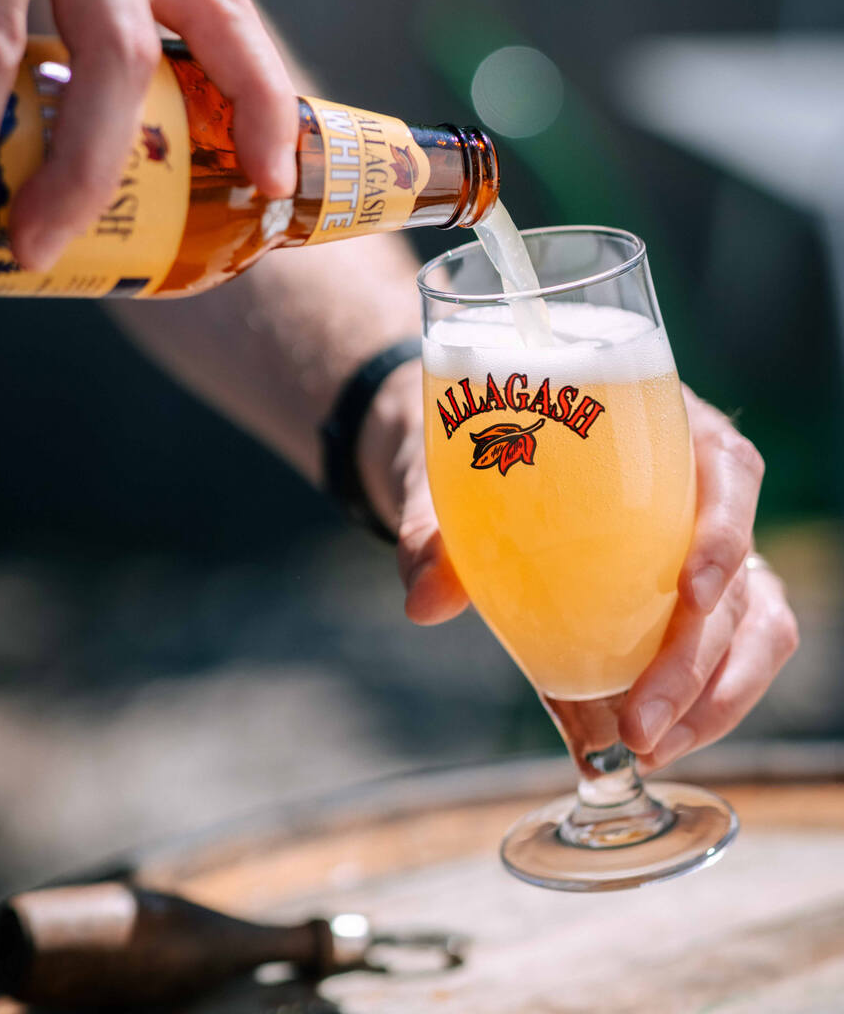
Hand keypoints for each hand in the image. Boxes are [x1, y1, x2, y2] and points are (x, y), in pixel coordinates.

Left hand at [382, 377, 796, 765]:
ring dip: (717, 697)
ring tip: (651, 747)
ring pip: (755, 625)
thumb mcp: (445, 475)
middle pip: (741, 574)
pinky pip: (727, 652)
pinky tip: (652, 742)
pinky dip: (703, 705)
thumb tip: (424, 603)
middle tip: (639, 726)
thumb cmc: (470, 447)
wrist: (467, 452)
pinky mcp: (687, 599)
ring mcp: (703, 548)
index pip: (727, 466)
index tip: (690, 591)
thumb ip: (433, 529)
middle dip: (698, 661)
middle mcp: (696, 490)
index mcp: (657, 431)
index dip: (726, 531)